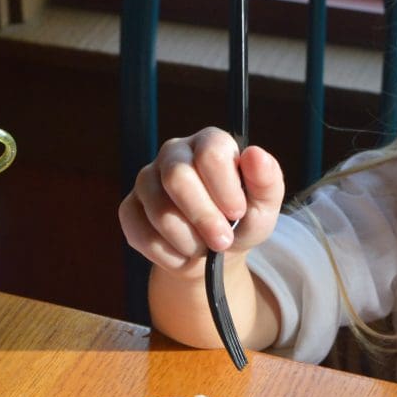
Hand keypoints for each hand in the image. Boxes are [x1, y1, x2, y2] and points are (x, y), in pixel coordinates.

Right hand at [119, 127, 284, 275]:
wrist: (213, 252)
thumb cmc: (241, 222)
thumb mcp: (264, 206)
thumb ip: (266, 181)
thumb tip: (256, 155)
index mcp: (209, 142)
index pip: (210, 153)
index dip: (224, 188)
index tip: (237, 212)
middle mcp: (174, 153)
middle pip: (177, 178)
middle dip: (203, 217)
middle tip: (222, 241)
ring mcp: (146, 179)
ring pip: (159, 210)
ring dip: (188, 240)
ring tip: (204, 248)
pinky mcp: (129, 208)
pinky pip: (141, 233)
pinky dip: (168, 254)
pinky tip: (182, 253)